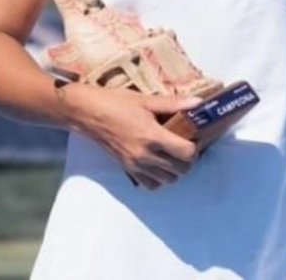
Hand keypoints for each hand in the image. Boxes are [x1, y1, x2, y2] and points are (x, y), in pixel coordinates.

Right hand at [62, 84, 200, 189]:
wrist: (87, 113)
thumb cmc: (114, 103)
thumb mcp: (145, 100)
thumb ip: (173, 103)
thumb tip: (198, 102)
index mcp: (152, 136)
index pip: (186, 153)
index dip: (195, 147)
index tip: (192, 137)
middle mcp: (145, 155)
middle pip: (181, 170)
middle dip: (188, 159)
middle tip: (185, 145)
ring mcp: (135, 164)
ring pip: (168, 180)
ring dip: (175, 170)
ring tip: (173, 154)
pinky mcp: (127, 168)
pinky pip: (150, 185)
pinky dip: (158, 179)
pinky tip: (158, 163)